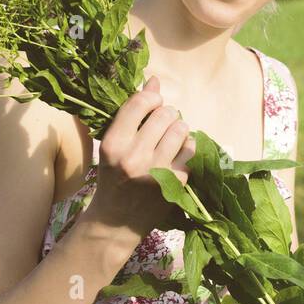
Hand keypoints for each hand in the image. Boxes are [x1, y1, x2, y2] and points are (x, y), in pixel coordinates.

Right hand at [85, 75, 196, 243]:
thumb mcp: (114, 146)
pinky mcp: (176, 182)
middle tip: (163, 123)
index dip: (152, 98)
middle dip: (167, 114)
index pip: (139, 103)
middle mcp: (133, 156)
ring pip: (181, 129)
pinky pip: (191, 149)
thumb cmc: (113, 177)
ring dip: (179, 129)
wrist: (116, 222)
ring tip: (171, 138)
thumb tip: (154, 80)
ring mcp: (156, 171)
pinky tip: (177, 154)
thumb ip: (132, 114)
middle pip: (165, 114)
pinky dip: (187, 147)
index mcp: (112, 144)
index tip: (153, 104)